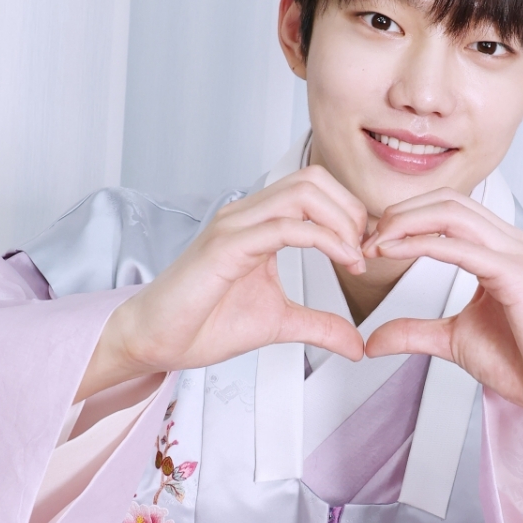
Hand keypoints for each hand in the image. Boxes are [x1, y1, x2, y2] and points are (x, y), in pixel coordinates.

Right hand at [77, 168, 367, 398]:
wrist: (157, 340)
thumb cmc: (203, 324)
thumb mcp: (280, 324)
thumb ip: (320, 325)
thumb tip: (358, 344)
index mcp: (258, 223)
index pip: (315, 189)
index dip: (351, 214)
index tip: (366, 255)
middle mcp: (246, 214)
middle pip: (314, 179)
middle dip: (352, 211)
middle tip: (365, 253)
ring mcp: (234, 225)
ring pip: (303, 193)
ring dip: (341, 221)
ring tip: (355, 258)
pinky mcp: (225, 246)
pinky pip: (285, 226)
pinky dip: (324, 239)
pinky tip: (341, 262)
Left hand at [361, 191, 522, 426]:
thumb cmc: (522, 361)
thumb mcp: (453, 340)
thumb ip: (414, 332)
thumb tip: (373, 339)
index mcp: (501, 249)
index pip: (448, 210)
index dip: (406, 219)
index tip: (372, 244)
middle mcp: (512, 243)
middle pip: (448, 201)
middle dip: (401, 214)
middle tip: (366, 240)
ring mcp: (518, 255)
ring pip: (454, 214)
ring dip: (407, 223)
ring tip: (376, 244)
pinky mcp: (519, 275)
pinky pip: (464, 248)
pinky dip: (424, 245)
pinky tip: (396, 253)